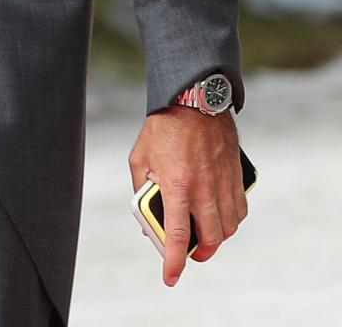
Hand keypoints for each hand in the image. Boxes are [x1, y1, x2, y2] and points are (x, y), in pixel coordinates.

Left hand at [129, 107, 246, 286]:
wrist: (194, 101)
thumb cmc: (163, 128)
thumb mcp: (140, 157)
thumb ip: (141, 187)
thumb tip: (146, 214)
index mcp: (176, 184)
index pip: (178, 235)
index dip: (175, 261)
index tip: (170, 277)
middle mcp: (203, 188)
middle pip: (211, 239)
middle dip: (200, 253)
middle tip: (190, 254)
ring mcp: (223, 183)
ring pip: (228, 228)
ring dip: (217, 238)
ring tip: (203, 235)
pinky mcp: (236, 176)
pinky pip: (239, 210)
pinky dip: (230, 220)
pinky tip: (218, 215)